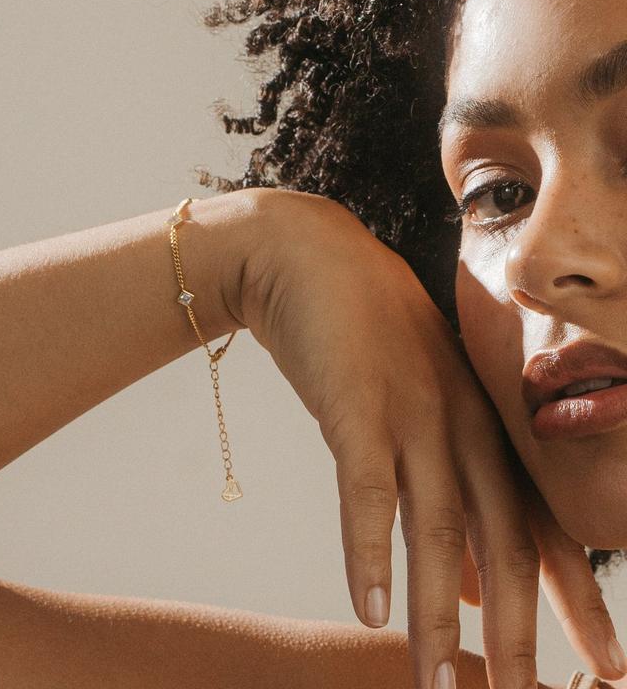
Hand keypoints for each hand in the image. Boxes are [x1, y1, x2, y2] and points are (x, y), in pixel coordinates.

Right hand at [235, 189, 620, 688]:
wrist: (308, 258)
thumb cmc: (361, 335)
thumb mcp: (415, 406)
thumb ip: (445, 491)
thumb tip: (465, 583)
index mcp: (482, 421)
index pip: (540, 522)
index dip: (574, 598)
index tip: (602, 663)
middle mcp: (460, 421)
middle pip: (503, 540)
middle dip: (521, 632)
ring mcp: (410, 410)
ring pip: (438, 527)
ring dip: (436, 616)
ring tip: (438, 687)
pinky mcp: (355, 404)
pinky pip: (367, 489)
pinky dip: (368, 551)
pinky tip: (369, 611)